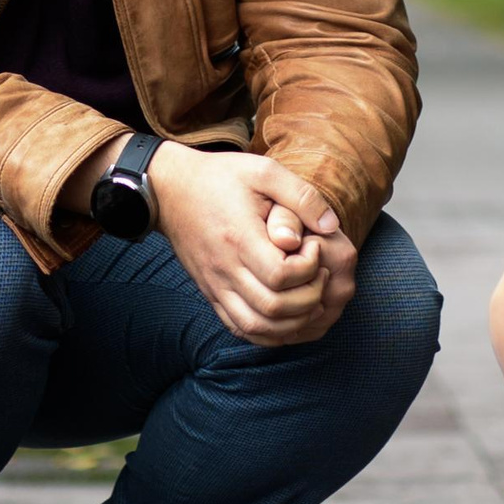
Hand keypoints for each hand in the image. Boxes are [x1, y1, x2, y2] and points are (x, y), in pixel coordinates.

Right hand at [151, 146, 344, 345]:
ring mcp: (217, 286)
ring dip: (293, 322)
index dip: (309, 267)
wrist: (171, 191)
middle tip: (318, 272)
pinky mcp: (212, 294)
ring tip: (308, 295)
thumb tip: (331, 226)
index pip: (281, 275)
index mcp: (240, 238)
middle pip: (274, 307)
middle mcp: (226, 269)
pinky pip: (241, 328)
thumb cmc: (221, 178)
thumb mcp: (264, 171)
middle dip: (310, 296)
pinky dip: (270, 332)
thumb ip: (301, 195)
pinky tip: (287, 315)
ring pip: (258, 326)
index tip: (314, 246)